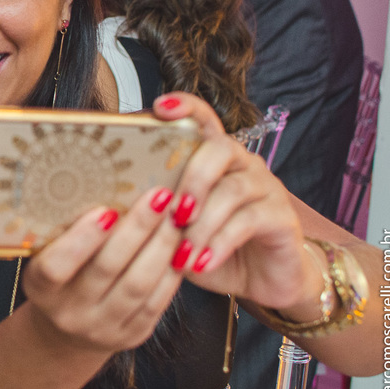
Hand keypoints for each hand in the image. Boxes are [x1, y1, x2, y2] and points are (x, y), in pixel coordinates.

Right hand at [21, 185, 184, 353]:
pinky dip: (172, 270)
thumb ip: (69, 233)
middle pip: (106, 269)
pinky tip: (181, 245)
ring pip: (138, 285)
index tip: (106, 210)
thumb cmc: (61, 278)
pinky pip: (157, 302)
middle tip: (158, 196)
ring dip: (162, 246)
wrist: (68, 331)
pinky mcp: (132, 336)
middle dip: (137, 229)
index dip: (82, 240)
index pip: (56, 266)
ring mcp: (102, 328)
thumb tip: (108, 185)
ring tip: (176, 216)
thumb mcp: (50, 257)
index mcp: (40, 288)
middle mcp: (68, 312)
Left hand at [151, 93, 311, 311]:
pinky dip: (218, 244)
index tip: (161, 108)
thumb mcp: (175, 228)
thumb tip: (107, 206)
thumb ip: (154, 209)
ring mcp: (266, 187)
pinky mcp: (282, 217)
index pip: (203, 119)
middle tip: (172, 213)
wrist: (259, 281)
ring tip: (179, 251)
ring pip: (232, 190)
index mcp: (213, 158)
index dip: (186, 107)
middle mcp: (243, 164)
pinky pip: (249, 222)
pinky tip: (199, 262)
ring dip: (201, 222)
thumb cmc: (208, 246)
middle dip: (190, 179)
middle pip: (219, 149)